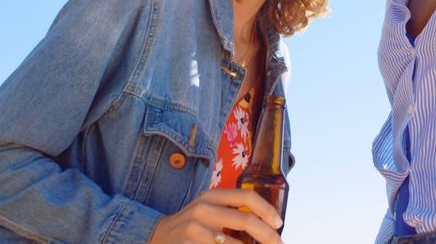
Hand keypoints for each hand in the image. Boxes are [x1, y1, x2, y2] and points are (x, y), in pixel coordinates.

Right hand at [149, 188, 282, 243]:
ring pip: (235, 243)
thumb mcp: (209, 209)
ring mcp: (195, 230)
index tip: (279, 223)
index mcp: (212, 196)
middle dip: (268, 236)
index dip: (267, 210)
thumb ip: (232, 210)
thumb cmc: (192, 224)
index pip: (247, 196)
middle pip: (246, 220)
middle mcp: (204, 209)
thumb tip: (268, 224)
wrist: (157, 236)